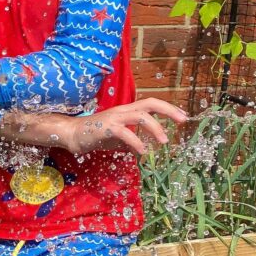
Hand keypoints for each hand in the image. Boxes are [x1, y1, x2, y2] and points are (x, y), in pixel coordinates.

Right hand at [66, 99, 187, 155]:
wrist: (72, 134)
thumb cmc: (95, 135)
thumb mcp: (118, 139)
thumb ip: (131, 143)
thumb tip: (141, 152)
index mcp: (128, 111)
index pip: (151, 104)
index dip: (168, 108)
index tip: (183, 116)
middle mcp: (123, 111)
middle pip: (150, 104)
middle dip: (168, 110)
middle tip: (183, 121)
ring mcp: (115, 118)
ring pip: (140, 116)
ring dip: (155, 128)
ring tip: (164, 141)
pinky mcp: (106, 128)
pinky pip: (124, 133)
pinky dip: (136, 142)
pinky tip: (142, 152)